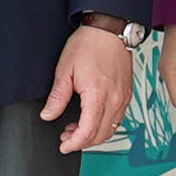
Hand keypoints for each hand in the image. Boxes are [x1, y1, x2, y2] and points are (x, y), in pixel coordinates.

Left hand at [45, 24, 137, 156]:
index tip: (64, 146)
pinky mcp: (126, 94)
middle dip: (82, 142)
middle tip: (66, 138)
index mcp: (98, 95)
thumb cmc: (89, 44)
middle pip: (101, 135)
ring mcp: (123, 98)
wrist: (109, 29)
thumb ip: (57, 97)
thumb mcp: (65, 70)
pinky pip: (117, 119)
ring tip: (75, 129)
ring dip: (93, 135)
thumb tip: (48, 114)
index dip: (74, 143)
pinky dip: (104, 125)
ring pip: (111, 129)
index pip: (88, 131)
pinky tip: (91, 119)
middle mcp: (115, 99)